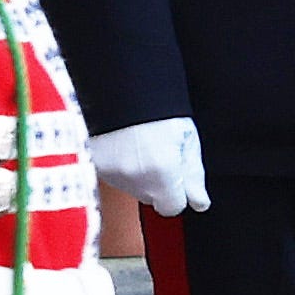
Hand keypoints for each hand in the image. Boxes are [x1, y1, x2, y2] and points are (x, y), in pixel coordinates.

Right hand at [88, 116, 205, 216]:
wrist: (121, 87)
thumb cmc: (157, 108)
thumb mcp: (187, 137)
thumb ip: (194, 175)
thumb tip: (200, 203)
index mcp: (162, 172)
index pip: (173, 207)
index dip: (178, 192)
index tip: (177, 175)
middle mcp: (135, 178)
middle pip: (151, 198)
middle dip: (158, 183)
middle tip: (158, 153)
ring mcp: (111, 173)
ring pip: (132, 188)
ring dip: (138, 175)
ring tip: (140, 146)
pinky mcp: (94, 166)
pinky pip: (113, 177)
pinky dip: (119, 167)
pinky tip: (124, 146)